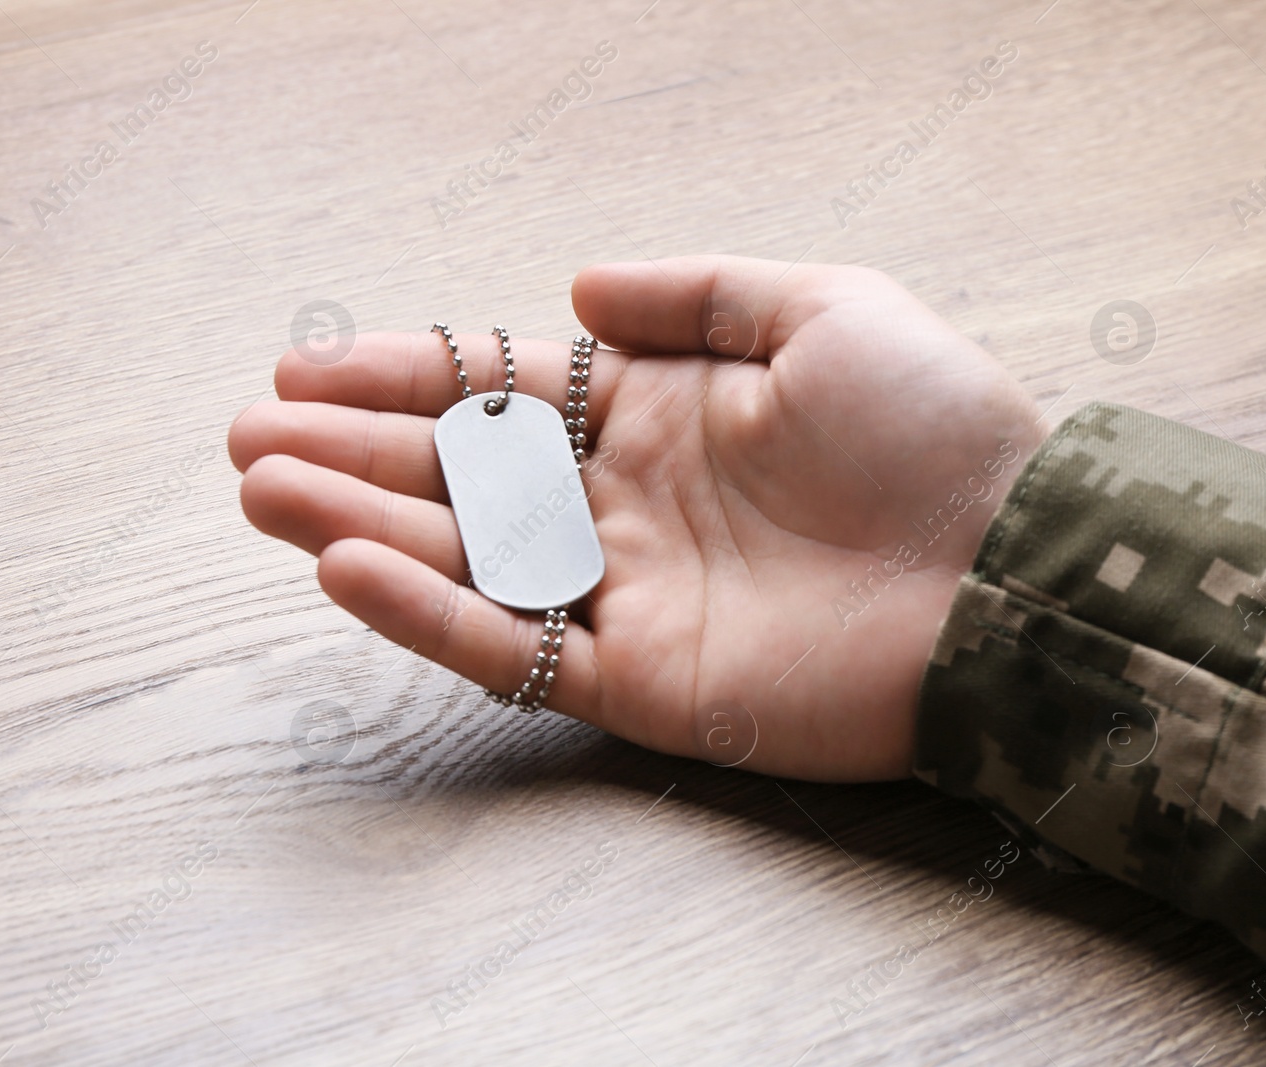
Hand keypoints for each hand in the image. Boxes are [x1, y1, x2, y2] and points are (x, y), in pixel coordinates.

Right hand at [229, 256, 1046, 780]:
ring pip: (463, 558)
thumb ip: (697, 294)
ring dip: (357, 523)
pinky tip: (347, 566)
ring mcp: (624, 596)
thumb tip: (576, 291)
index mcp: (659, 415)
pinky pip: (512, 648)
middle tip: (250, 437)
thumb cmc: (937, 431)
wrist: (1015, 574)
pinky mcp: (640, 684)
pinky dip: (428, 612)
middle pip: (458, 474)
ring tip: (262, 489)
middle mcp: (624, 505)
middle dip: (351, 451)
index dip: (403, 374)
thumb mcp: (825, 310)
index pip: (500, 390)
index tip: (308, 364)